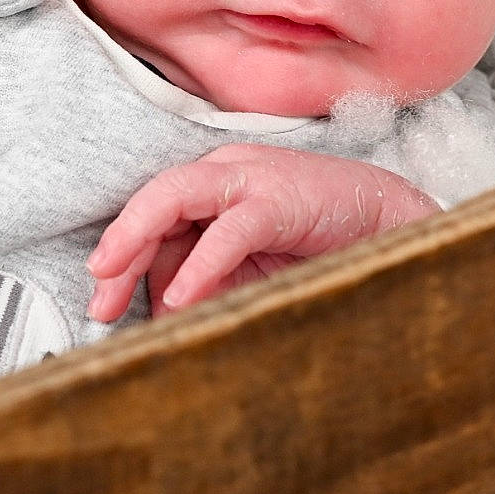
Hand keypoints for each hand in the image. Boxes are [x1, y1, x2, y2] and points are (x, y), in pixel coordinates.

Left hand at [86, 142, 439, 322]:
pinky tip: (181, 296)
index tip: (103, 302)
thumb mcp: (251, 270)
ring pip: (174, 197)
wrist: (394, 226)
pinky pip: (230, 229)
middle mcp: (226, 173)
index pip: (155, 215)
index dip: (124, 255)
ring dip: (138, 241)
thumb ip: (209, 284)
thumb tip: (164, 320)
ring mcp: (253, 179)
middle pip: (153, 201)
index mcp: (216, 186)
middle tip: (100, 303)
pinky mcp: (280, 200)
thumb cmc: (323, 247)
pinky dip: (201, 263)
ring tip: (111, 283)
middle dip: (119, 250)